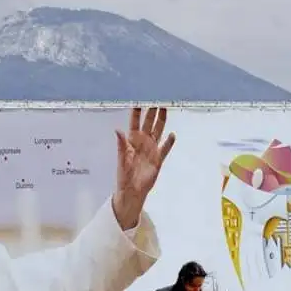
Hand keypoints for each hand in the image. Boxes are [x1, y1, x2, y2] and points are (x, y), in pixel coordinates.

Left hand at [112, 107, 176, 229]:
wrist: (132, 191)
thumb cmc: (124, 176)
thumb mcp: (121, 159)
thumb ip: (121, 144)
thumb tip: (117, 130)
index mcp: (131, 141)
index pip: (134, 122)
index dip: (137, 112)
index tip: (139, 99)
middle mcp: (142, 143)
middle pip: (149, 123)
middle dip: (152, 111)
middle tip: (156, 99)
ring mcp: (151, 150)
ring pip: (158, 132)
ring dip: (161, 121)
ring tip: (165, 109)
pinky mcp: (158, 159)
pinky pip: (165, 149)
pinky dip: (169, 142)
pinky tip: (172, 135)